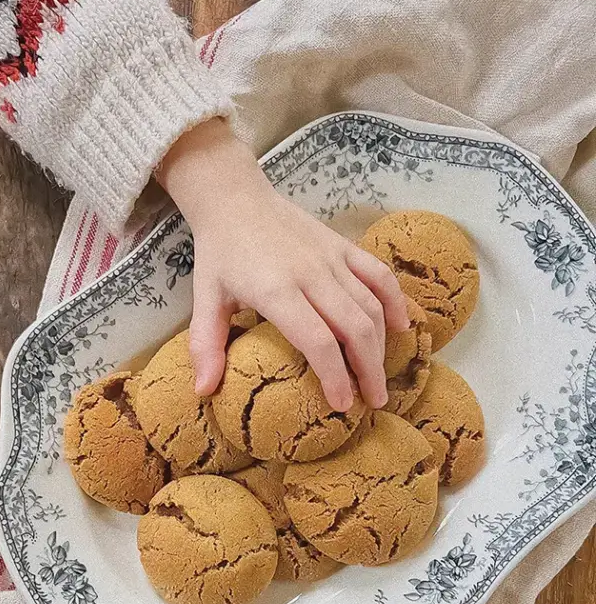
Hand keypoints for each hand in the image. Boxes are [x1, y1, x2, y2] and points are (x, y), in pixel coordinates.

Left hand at [157, 119, 408, 410]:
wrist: (235, 198)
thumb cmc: (220, 254)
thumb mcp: (205, 299)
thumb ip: (206, 345)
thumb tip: (202, 390)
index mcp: (277, 290)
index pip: (318, 340)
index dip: (335, 375)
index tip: (342, 404)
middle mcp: (311, 273)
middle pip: (355, 327)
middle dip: (369, 369)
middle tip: (372, 402)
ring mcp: (332, 257)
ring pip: (371, 305)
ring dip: (381, 345)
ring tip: (379, 379)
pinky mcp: (343, 245)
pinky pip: (379, 274)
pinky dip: (394, 301)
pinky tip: (402, 328)